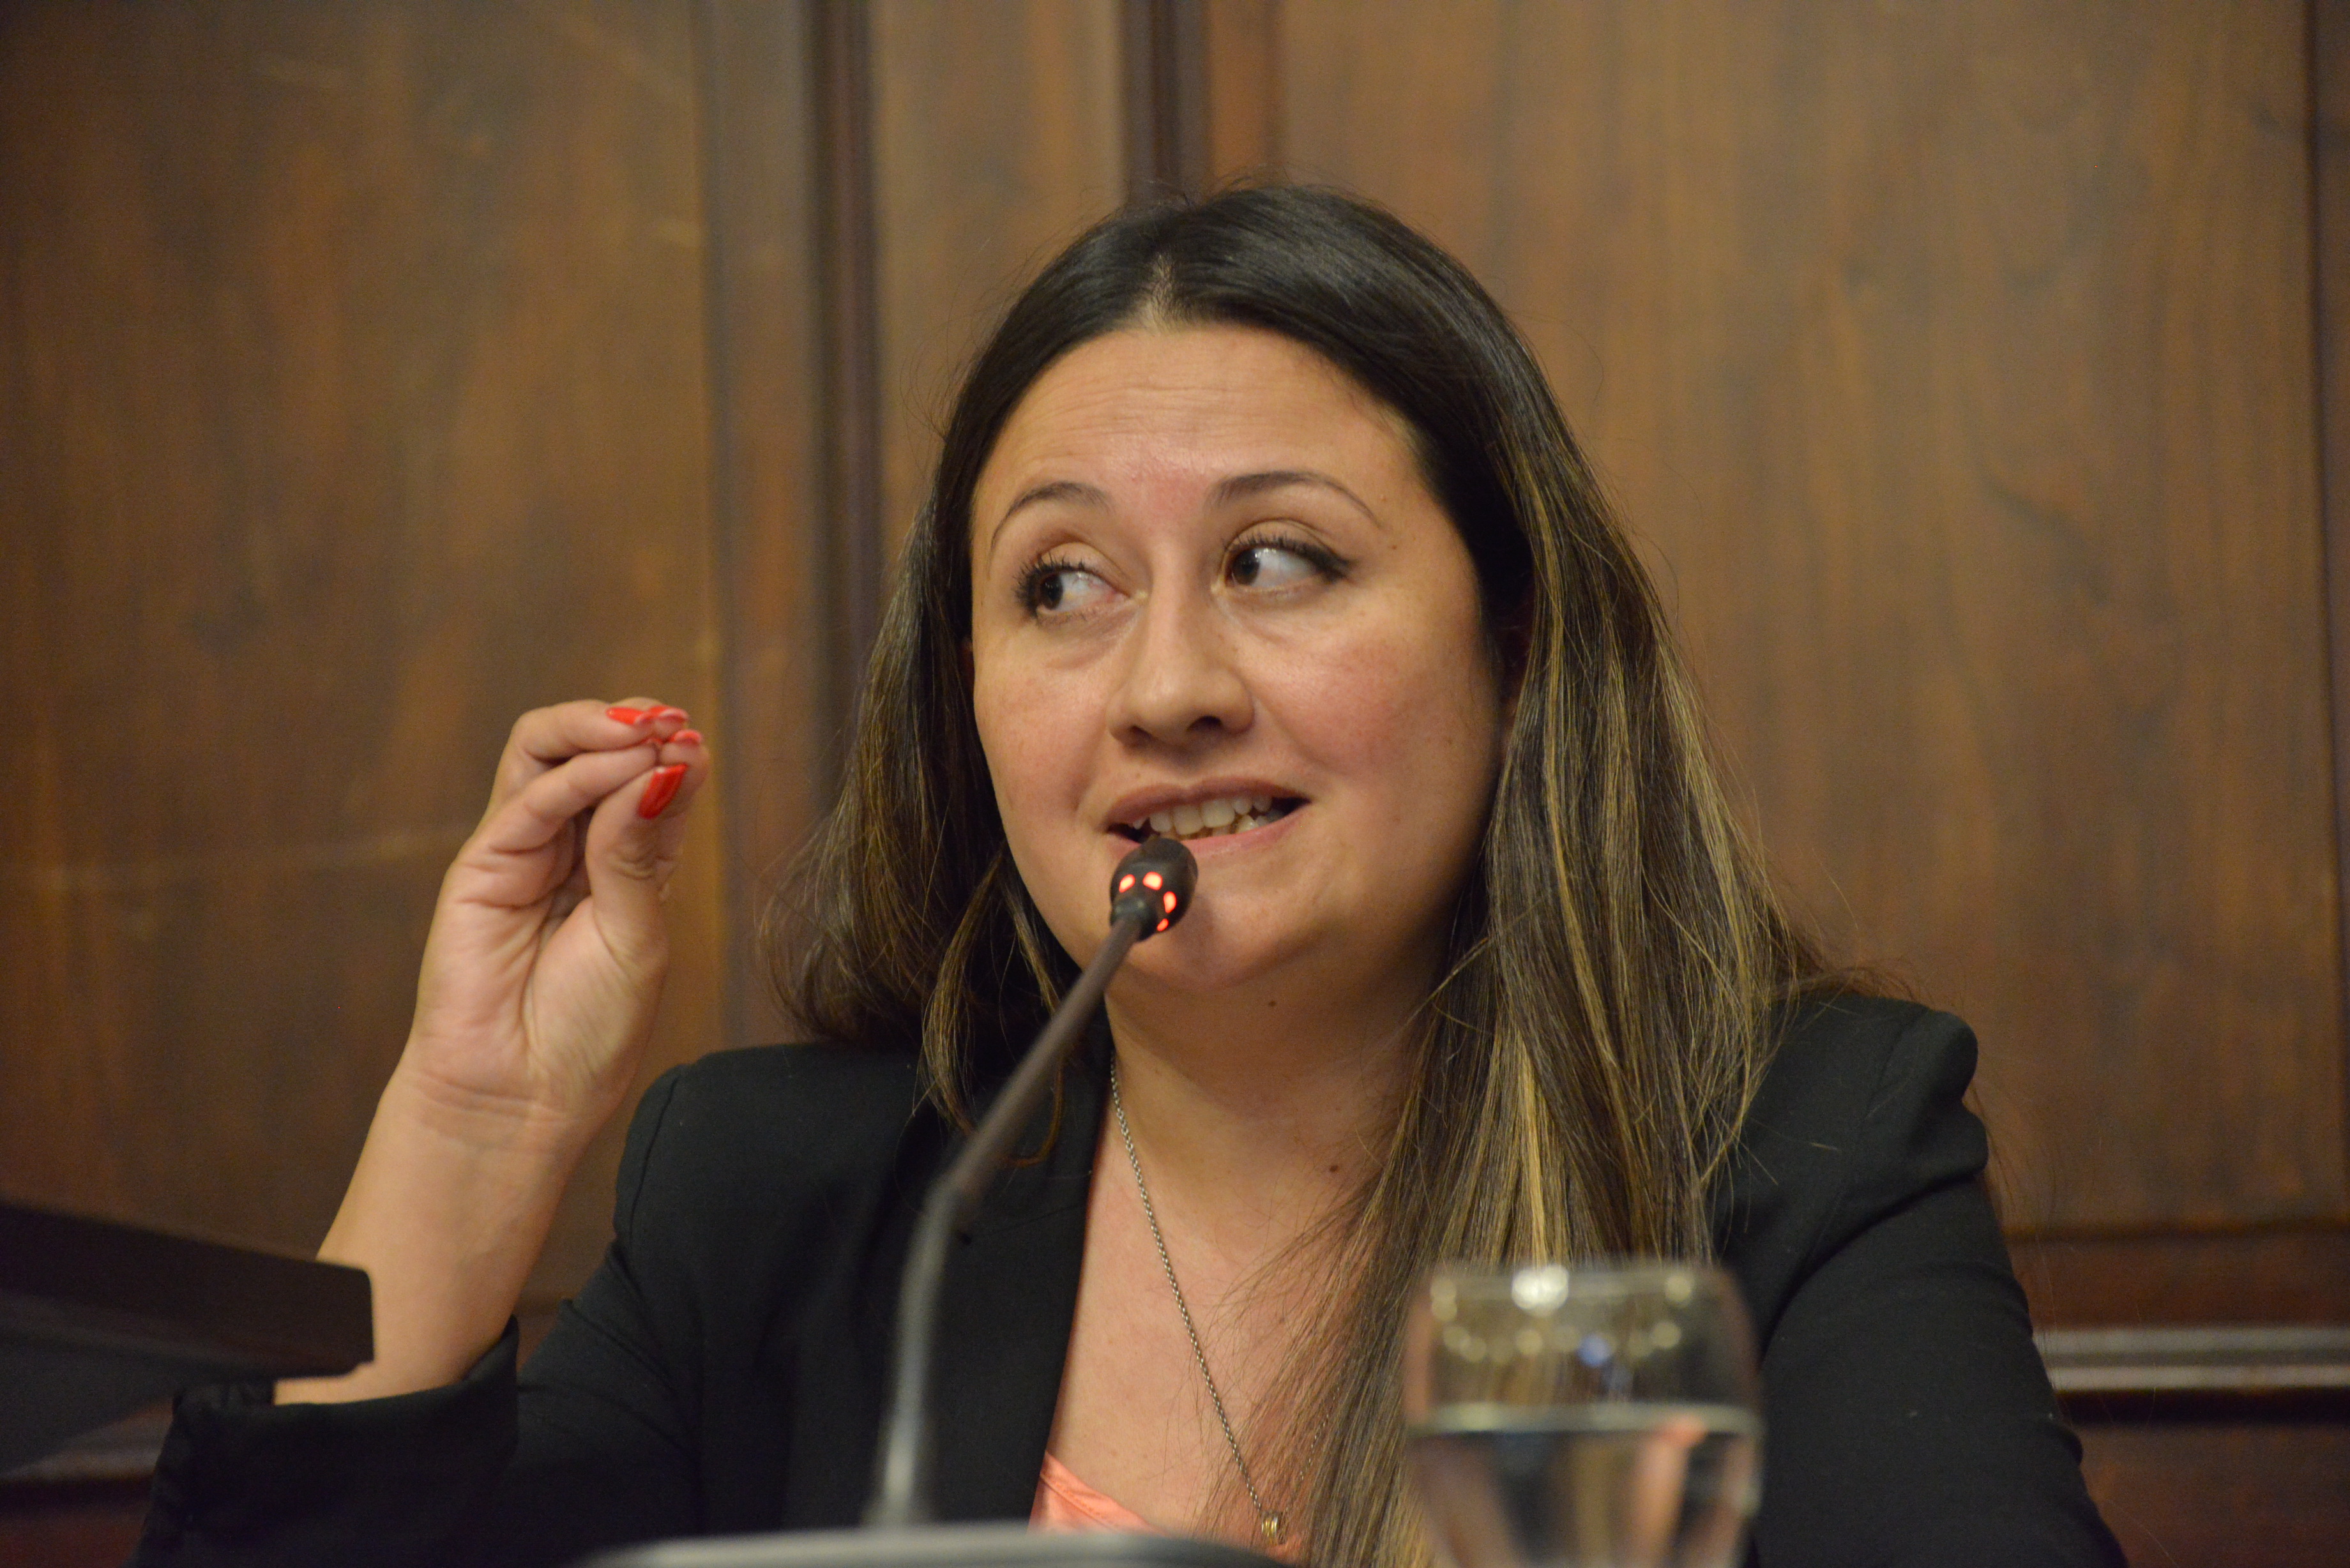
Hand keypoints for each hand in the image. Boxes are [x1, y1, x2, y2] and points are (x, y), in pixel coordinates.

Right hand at [279, 700, 708, 1403]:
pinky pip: (525, 801)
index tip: (698, 744)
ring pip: (547, 753)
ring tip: (643, 732)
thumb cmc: (587, 1033)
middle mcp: (572, 848)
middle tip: (671, 724)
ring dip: (599, 729)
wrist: (520, 1099)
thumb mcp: (640, 936)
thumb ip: (643, 852)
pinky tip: (615, 772)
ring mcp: (523, 851)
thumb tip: (668, 766)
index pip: (648, 783)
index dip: (673, 754)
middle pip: (592, 752)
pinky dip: (576, 775)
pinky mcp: (481, 866)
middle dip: (634, 726)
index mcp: (624, 866)